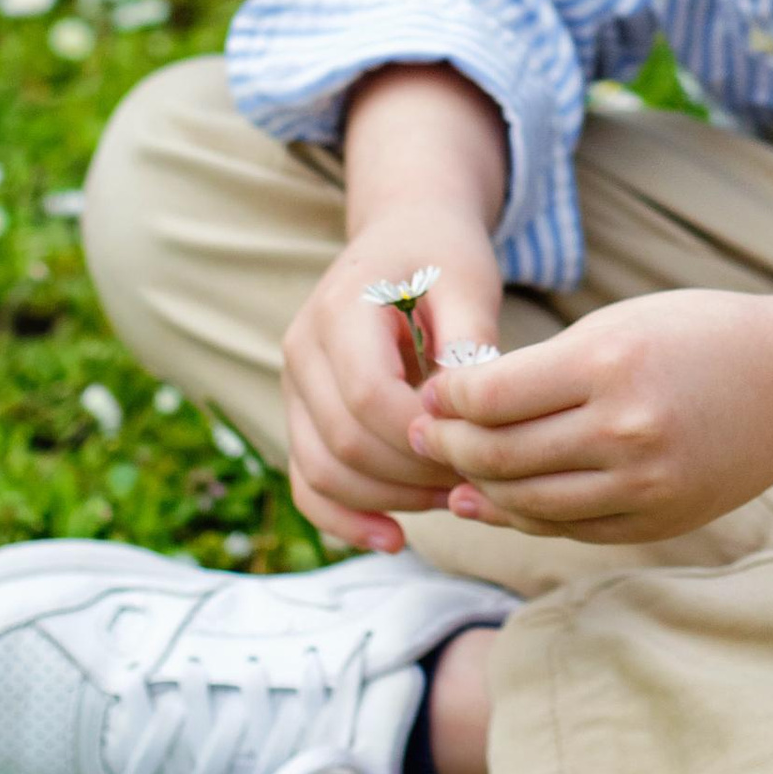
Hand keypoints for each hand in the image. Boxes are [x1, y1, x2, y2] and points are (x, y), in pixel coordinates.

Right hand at [280, 201, 504, 555]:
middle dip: (415, 475)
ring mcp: (293, 386)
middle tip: (478, 481)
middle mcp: (302, 350)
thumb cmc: (441, 256)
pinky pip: (308, 482)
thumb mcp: (468, 279)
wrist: (402, 234)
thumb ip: (471, 339)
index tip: (477, 446)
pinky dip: (345, 518)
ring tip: (453, 500)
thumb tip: (478, 414)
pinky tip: (394, 539)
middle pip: (345, 442)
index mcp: (340, 310)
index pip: (369, 395)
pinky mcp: (302, 415)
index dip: (422, 436)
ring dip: (390, 500)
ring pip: (324, 471)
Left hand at [409, 287, 772, 546]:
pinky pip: (565, 527)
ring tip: (453, 468)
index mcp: (609, 363)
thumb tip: (454, 415)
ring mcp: (641, 484)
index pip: (490, 397)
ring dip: (476, 487)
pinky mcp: (654, 521)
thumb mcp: (619, 324)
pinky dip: (521, 515)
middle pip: (497, 454)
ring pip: (524, 501)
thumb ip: (539, 370)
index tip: (430, 391)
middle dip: (444, 446)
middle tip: (421, 434)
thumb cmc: (699, 338)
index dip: (444, 399)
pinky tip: (497, 498)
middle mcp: (623, 429)